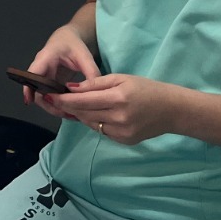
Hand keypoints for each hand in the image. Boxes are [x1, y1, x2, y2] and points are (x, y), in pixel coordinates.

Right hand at [24, 25, 100, 117]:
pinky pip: (50, 96)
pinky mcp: (49, 84)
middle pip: (37, 90)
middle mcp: (41, 69)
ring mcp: (44, 78)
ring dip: (54, 107)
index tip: (29, 101)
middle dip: (49, 104)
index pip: (33, 73)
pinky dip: (59, 105)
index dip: (28, 88)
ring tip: (72, 115)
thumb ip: (91, 72)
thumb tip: (95, 93)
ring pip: (43, 96)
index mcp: (46, 57)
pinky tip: (71, 110)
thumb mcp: (84, 56)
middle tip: (67, 114)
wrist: (68, 40)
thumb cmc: (74, 45)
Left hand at [51, 75, 186, 144]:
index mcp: (118, 98)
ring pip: (90, 123)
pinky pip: (101, 131)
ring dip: (80, 114)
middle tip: (54, 98)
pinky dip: (94, 122)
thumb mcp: (121, 78)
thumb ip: (95, 83)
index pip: (82, 101)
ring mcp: (122, 132)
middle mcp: (119, 118)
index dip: (63, 99)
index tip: (48, 94)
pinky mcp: (124, 141)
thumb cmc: (147, 89)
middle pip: (83, 114)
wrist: (172, 110)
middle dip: (67, 106)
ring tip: (72, 105)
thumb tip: (71, 88)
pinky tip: (94, 114)